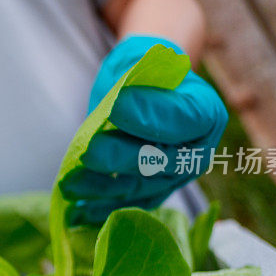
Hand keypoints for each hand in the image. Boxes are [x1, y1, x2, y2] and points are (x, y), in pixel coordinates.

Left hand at [60, 35, 227, 224]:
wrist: (144, 87)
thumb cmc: (143, 70)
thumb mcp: (141, 63)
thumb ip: (136, 83)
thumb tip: (119, 106)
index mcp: (206, 114)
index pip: (182, 119)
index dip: (151, 115)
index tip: (116, 106)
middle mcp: (197, 152)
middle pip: (160, 161)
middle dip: (120, 158)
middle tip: (88, 152)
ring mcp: (175, 178)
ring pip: (139, 187)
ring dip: (102, 188)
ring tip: (70, 184)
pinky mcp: (153, 193)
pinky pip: (128, 204)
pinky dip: (103, 208)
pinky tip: (77, 212)